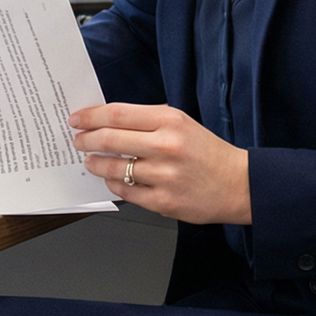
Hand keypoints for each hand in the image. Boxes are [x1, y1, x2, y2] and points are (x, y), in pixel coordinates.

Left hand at [69, 103, 251, 224]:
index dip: (91, 116)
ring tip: (90, 161)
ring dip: (95, 163)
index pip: (118, 114)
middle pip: (110, 139)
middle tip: (78, 140)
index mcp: (170, 121)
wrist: (238, 185)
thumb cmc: (207, 152)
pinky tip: (111, 178)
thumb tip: (108, 121)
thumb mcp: (182, 123)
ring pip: (114, 168)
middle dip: (86, 140)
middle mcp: (166, 147)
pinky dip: (112, 183)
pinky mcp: (162, 201)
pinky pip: (125, 191)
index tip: (77, 119)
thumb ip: (148, 120)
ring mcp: (164, 176)